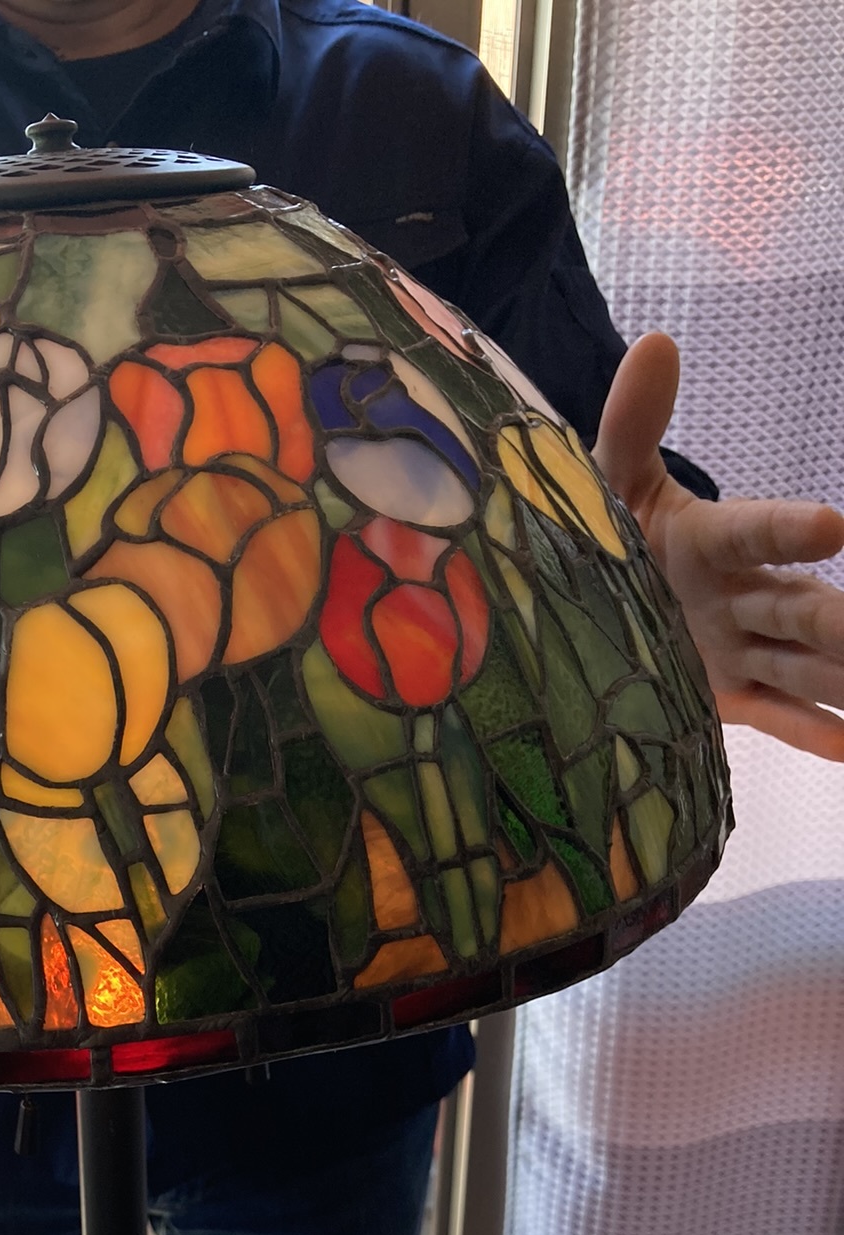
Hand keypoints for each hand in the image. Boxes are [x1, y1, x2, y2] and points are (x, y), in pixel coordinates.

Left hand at [594, 332, 843, 761]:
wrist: (577, 611)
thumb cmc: (601, 538)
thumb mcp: (605, 486)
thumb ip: (632, 425)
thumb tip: (656, 342)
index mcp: (709, 543)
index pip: (755, 533)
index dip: (789, 531)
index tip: (835, 526)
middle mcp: (738, 599)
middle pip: (801, 611)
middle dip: (841, 621)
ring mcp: (740, 650)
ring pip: (806, 664)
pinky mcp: (730, 696)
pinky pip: (779, 715)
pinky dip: (813, 731)